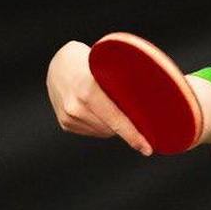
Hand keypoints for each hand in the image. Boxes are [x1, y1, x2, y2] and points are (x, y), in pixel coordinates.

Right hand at [46, 40, 152, 154]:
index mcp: (88, 90)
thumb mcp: (107, 65)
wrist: (58, 64)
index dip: (133, 135)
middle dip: (127, 125)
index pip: (116, 120)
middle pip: (112, 128)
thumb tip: (152, 100)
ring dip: (113, 125)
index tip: (147, 149)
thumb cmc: (89, 61)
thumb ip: (124, 83)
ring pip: (104, 132)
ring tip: (110, 104)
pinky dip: (102, 124)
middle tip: (136, 114)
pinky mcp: (66, 124)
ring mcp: (69, 117)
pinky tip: (99, 110)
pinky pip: (94, 131)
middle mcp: (76, 106)